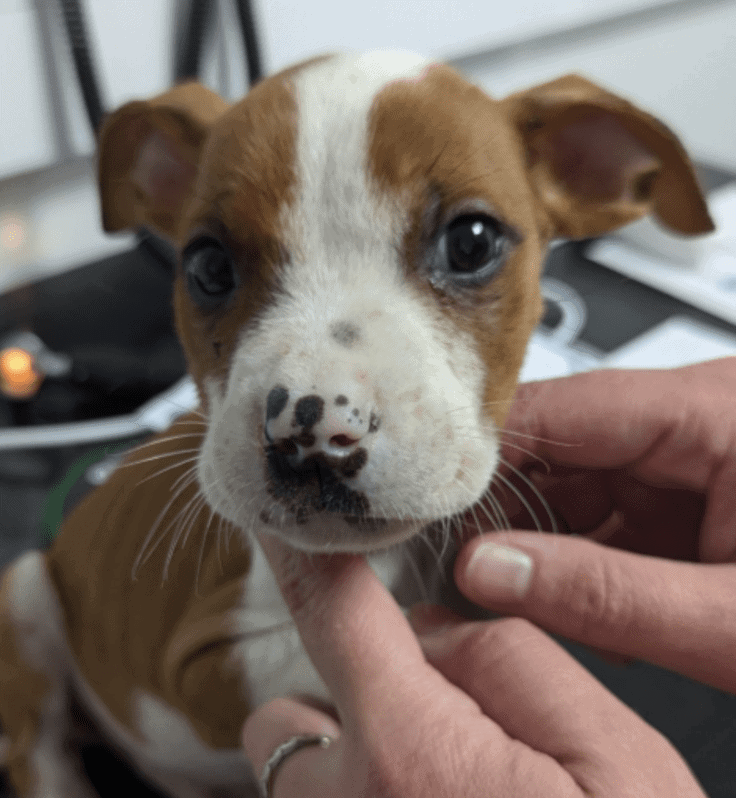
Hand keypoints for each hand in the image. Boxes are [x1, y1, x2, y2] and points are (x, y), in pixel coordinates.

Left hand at [242, 532, 705, 796]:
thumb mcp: (615, 760)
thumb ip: (512, 663)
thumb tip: (434, 632)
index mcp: (410, 756)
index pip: (330, 614)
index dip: (309, 558)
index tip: (288, 524)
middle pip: (284, 715)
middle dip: (335, 700)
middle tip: (421, 727)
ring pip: (294, 779)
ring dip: (341, 763)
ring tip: (435, 793)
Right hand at [459, 356, 735, 692]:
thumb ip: (606, 597)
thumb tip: (493, 574)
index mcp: (717, 411)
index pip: (566, 406)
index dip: (489, 452)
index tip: (432, 496)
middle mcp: (697, 421)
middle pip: (563, 445)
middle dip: (512, 510)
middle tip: (460, 561)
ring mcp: (692, 459)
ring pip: (580, 485)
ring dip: (545, 542)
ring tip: (510, 590)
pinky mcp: (692, 497)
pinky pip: (611, 515)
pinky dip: (583, 560)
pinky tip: (570, 598)